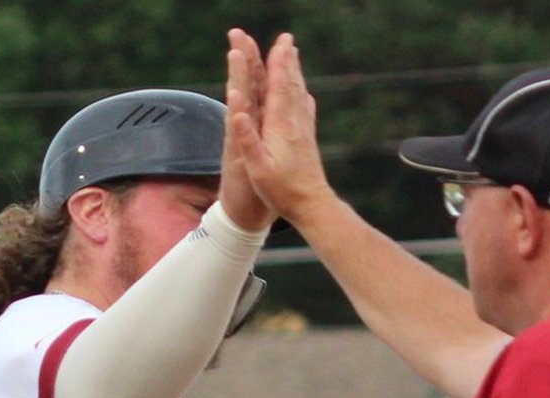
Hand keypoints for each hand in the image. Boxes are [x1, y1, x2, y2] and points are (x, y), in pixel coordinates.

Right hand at [228, 31, 336, 228]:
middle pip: (291, 84)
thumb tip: (237, 110)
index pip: (279, 88)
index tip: (278, 43)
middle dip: (287, 61)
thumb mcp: (258, 169)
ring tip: (293, 56)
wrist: (312, 206)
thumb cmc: (282, 191)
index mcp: (281, 127)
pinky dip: (302, 94)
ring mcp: (304, 131)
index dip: (278, 64)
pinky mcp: (308, 140)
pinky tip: (305, 93)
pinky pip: (305, 109)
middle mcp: (295, 123)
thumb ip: (247, 139)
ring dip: (295, 72)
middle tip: (287, 39)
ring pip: (300, 93)